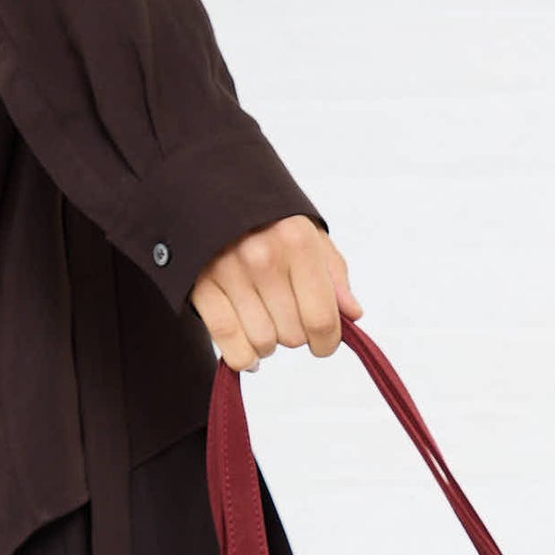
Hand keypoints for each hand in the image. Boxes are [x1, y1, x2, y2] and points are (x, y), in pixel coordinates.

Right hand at [188, 214, 362, 372]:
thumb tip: (353, 313)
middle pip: (293, 336)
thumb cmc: (268, 222)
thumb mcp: (309, 235)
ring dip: (267, 344)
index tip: (323, 344)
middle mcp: (263, 256)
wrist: (212, 196)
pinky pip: (231, 346)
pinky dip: (242, 358)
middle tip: (285, 316)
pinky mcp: (201, 288)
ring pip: (263, 344)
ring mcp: (229, 273)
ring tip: (263, 322)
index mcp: (297, 241)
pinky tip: (248, 350)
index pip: (322, 318)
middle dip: (295, 334)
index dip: (327, 342)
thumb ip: (334, 275)